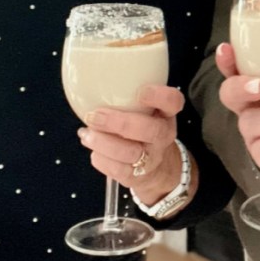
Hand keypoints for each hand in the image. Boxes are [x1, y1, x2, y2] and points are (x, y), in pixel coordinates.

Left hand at [77, 86, 184, 202]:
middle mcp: (163, 136)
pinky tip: (93, 149)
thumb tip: (92, 83)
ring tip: (86, 134)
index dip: (159, 96)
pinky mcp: (136, 177)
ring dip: (104, 143)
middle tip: (95, 116)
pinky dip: (101, 159)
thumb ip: (129, 97)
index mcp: (166, 114)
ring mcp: (151, 158)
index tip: (141, 91)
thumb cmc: (144, 129)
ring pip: (131, 153)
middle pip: (150, 130)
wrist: (159, 168)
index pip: (172, 102)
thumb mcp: (148, 111)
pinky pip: (117, 170)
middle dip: (119, 123)